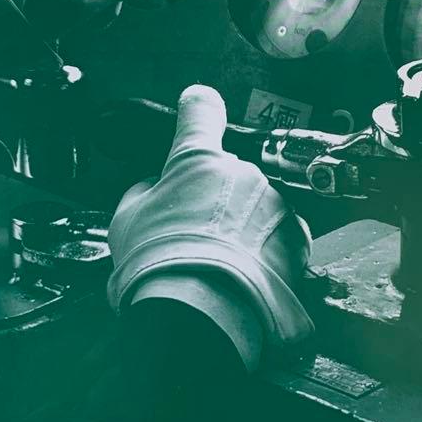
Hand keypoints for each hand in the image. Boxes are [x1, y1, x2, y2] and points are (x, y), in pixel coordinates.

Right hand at [106, 85, 313, 370]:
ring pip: (256, 207)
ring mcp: (273, 203)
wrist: (200, 317)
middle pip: (228, 176)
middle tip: (194, 237)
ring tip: (219, 268)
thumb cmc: (155, 266)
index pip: (200, 114)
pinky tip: (245, 277)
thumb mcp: (126, 221)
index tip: (199, 105)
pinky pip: (278, 236)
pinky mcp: (295, 238)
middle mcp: (240, 172)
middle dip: (215, 200)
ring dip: (242, 228)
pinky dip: (265, 252)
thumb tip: (156, 187)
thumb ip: (145, 193)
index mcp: (195, 160)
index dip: (198, 107)